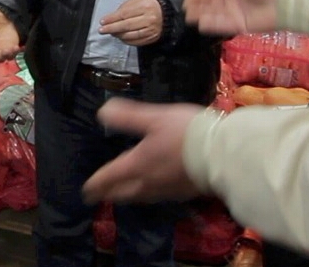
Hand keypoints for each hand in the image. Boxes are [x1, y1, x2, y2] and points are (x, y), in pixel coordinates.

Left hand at [82, 98, 201, 202]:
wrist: (222, 155)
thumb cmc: (186, 133)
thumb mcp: (154, 118)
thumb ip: (128, 117)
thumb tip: (102, 112)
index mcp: (138, 164)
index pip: (111, 176)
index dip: (97, 182)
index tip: (86, 190)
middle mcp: (149, 182)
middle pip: (124, 191)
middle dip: (110, 193)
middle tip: (100, 195)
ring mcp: (168, 190)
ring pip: (142, 196)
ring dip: (129, 195)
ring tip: (124, 194)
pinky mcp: (185, 193)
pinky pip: (159, 196)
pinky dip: (149, 194)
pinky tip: (156, 190)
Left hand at [99, 0, 162, 45]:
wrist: (165, 12)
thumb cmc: (149, 5)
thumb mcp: (137, 0)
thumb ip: (124, 7)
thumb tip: (112, 17)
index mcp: (144, 6)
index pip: (124, 14)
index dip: (111, 19)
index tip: (103, 21)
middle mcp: (148, 19)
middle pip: (126, 25)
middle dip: (111, 28)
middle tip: (102, 30)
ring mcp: (150, 29)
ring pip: (130, 35)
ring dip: (118, 35)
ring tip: (111, 33)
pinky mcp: (151, 37)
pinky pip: (136, 41)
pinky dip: (126, 40)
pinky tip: (120, 37)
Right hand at [184, 0, 277, 35]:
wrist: (283, 3)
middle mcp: (229, 0)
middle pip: (208, 2)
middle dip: (196, 3)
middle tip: (184, 5)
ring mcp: (233, 13)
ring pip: (212, 14)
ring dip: (200, 14)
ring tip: (188, 15)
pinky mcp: (238, 25)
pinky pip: (222, 25)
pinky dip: (211, 24)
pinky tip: (201, 24)